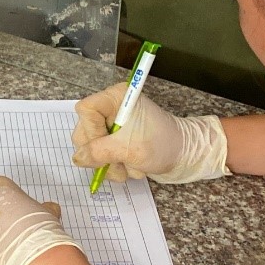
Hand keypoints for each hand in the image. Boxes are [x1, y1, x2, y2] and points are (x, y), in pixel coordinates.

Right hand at [71, 83, 230, 183]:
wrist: (186, 156)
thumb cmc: (162, 144)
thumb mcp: (128, 149)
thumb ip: (99, 152)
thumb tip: (78, 158)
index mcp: (116, 98)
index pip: (85, 111)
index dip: (91, 131)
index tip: (107, 144)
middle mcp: (111, 109)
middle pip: (85, 131)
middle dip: (102, 153)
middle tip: (119, 161)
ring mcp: (113, 127)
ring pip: (93, 148)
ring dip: (112, 164)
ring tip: (132, 166)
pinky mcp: (117, 141)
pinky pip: (103, 157)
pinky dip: (117, 167)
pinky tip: (133, 166)